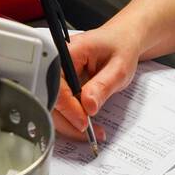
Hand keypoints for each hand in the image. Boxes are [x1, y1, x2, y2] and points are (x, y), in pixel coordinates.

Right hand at [50, 25, 138, 142]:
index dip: (69, 107)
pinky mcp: (63, 84)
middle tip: (88, 134)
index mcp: (69, 52)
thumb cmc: (121, 47)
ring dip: (71, 123)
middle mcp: (58, 62)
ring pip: (54, 106)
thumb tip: (88, 106)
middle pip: (52, 99)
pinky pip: (62, 104)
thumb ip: (103, 85)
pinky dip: (73, 117)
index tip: (83, 122)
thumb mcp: (119, 67)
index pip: (58, 85)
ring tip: (92, 131)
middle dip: (68, 121)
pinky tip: (86, 123)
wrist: (123, 40)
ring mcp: (58, 74)